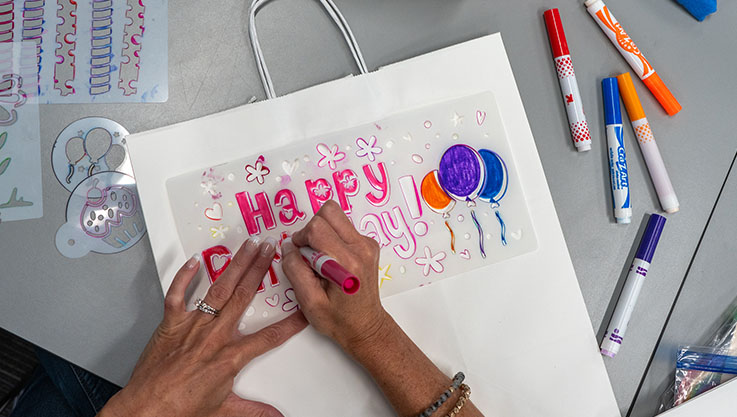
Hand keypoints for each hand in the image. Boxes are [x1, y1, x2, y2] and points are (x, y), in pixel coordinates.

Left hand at [100, 238, 307, 416]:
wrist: (146, 410)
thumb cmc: (181, 410)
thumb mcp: (224, 412)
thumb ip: (255, 412)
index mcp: (229, 357)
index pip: (268, 337)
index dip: (290, 324)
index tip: (303, 309)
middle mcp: (213, 335)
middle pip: (243, 296)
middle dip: (260, 270)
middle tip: (271, 249)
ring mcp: (191, 325)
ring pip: (218, 289)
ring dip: (235, 265)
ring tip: (247, 246)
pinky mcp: (170, 324)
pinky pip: (177, 295)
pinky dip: (184, 276)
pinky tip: (194, 261)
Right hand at [281, 200, 388, 351]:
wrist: (364, 326)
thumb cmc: (339, 319)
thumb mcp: (308, 301)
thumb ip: (295, 270)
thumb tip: (288, 247)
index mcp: (346, 263)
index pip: (316, 228)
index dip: (301, 238)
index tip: (299, 255)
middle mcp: (361, 248)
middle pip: (328, 212)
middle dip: (312, 230)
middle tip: (310, 254)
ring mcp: (367, 244)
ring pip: (336, 216)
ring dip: (323, 232)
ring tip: (321, 258)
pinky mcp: (368, 244)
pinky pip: (343, 227)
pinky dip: (332, 237)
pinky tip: (331, 260)